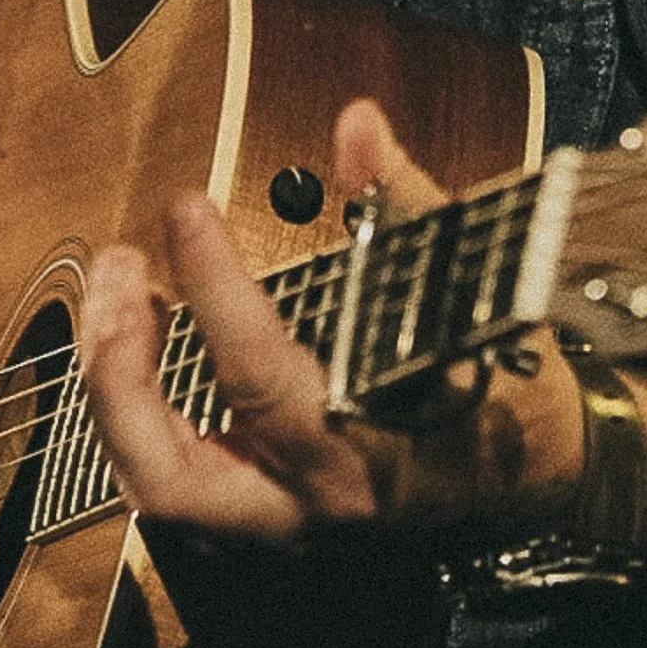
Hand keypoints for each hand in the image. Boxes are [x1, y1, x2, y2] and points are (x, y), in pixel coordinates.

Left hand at [79, 100, 585, 546]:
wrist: (530, 471)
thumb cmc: (502, 380)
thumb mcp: (466, 287)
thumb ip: (402, 200)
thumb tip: (358, 122)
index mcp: (368, 450)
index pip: (262, 376)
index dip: (213, 287)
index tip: (187, 206)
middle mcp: (311, 503)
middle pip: (170, 475)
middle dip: (121, 376)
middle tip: (119, 272)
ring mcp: (279, 525)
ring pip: (157, 487)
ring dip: (116, 387)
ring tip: (118, 291)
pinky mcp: (261, 517)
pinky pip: (173, 478)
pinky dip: (138, 411)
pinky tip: (137, 340)